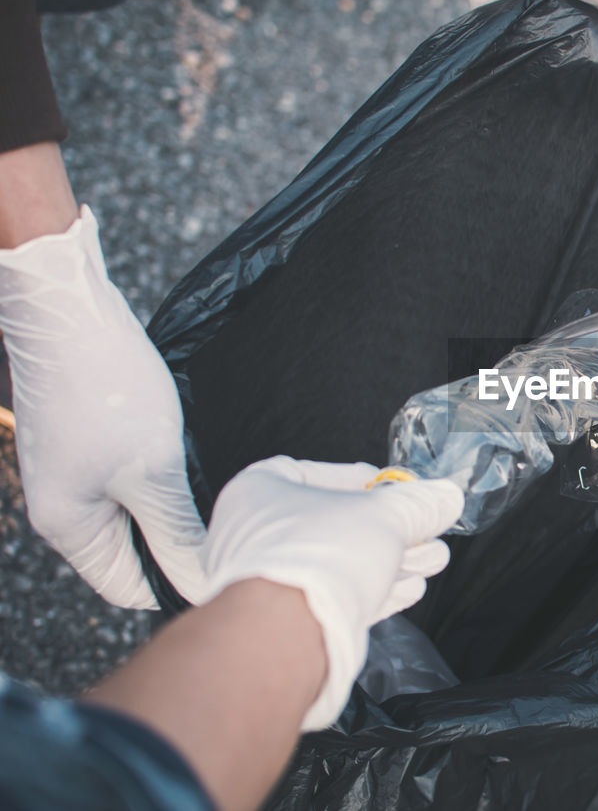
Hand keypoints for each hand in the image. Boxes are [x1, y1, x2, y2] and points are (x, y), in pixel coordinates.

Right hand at [0, 207, 205, 607]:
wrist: (67, 311)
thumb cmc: (106, 388)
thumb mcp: (153, 470)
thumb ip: (176, 530)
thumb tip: (201, 579)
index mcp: (68, 528)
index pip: (128, 586)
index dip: (178, 582)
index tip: (226, 565)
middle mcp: (64, 508)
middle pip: (133, 552)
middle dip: (181, 545)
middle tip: (233, 528)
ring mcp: (74, 474)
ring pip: (136, 513)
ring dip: (175, 509)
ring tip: (221, 495)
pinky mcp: (88, 445)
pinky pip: (130, 480)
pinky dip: (163, 478)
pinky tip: (197, 464)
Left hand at [201, 456, 462, 729]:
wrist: (290, 636)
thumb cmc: (319, 556)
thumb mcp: (384, 515)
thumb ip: (418, 503)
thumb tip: (446, 497)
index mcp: (258, 493)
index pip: (310, 472)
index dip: (357, 477)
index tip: (391, 487)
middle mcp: (254, 537)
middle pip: (336, 523)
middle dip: (391, 528)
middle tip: (424, 528)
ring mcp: (270, 584)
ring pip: (340, 564)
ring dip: (393, 562)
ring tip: (431, 561)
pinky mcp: (288, 624)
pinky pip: (335, 597)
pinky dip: (375, 591)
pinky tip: (410, 589)